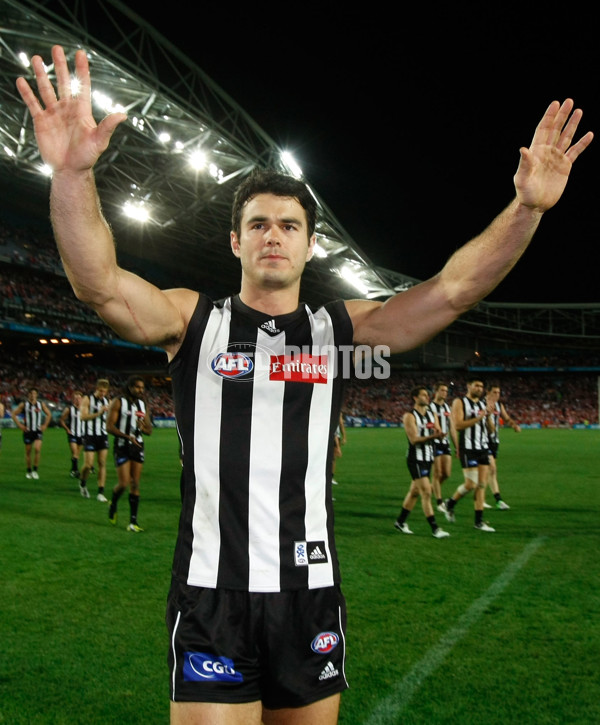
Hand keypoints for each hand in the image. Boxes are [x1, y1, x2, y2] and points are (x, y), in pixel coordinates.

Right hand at [15, 45, 125, 172]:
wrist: (70, 170)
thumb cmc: (87, 157)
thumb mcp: (99, 141)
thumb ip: (108, 126)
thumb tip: (123, 115)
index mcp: (81, 111)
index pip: (82, 86)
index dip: (82, 70)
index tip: (80, 54)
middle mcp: (67, 109)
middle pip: (63, 83)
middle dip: (60, 66)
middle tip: (56, 48)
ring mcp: (54, 114)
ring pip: (46, 89)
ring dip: (41, 74)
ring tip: (35, 58)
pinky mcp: (41, 122)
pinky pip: (33, 104)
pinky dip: (27, 93)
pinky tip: (21, 81)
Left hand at [514, 99, 592, 211]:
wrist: (535, 205)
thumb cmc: (525, 192)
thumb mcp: (522, 178)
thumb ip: (524, 164)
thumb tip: (523, 149)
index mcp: (536, 151)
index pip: (543, 129)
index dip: (549, 117)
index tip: (555, 104)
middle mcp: (547, 152)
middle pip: (556, 129)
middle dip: (562, 116)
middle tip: (569, 101)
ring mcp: (556, 158)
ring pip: (566, 137)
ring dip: (572, 124)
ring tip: (579, 111)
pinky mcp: (565, 167)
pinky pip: (575, 152)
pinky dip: (582, 143)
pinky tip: (589, 134)